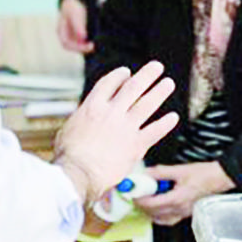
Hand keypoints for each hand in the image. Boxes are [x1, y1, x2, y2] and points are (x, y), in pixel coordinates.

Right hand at [54, 62, 178, 204]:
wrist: (77, 174)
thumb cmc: (68, 156)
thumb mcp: (69, 129)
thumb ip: (81, 120)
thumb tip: (82, 121)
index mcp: (92, 107)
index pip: (109, 83)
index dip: (120, 75)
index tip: (127, 73)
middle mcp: (112, 113)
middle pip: (133, 87)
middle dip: (147, 75)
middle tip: (157, 67)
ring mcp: (126, 128)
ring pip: (147, 104)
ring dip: (159, 92)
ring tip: (168, 83)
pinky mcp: (136, 145)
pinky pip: (155, 130)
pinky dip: (165, 123)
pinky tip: (172, 117)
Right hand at [57, 0, 93, 53]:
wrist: (75, 0)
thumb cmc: (72, 7)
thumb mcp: (75, 15)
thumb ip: (78, 26)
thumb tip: (82, 38)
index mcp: (61, 31)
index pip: (66, 44)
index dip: (77, 47)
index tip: (87, 46)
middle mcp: (66, 35)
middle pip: (73, 46)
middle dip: (82, 48)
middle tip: (93, 46)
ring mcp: (72, 35)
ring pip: (78, 45)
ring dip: (85, 46)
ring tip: (94, 44)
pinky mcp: (79, 33)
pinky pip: (83, 41)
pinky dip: (87, 42)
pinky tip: (94, 40)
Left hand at [136, 162, 235, 224]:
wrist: (222, 178)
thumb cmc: (206, 175)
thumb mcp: (180, 170)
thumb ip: (161, 172)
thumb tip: (147, 173)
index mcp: (177, 199)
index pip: (150, 203)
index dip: (139, 198)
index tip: (133, 192)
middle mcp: (179, 209)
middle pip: (152, 213)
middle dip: (141, 205)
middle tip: (136, 195)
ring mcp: (183, 213)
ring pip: (160, 219)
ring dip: (149, 211)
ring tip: (145, 201)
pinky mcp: (187, 213)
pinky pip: (169, 219)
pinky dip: (160, 215)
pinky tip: (159, 207)